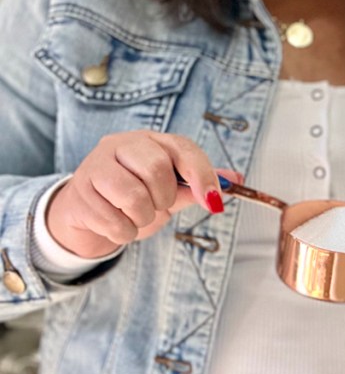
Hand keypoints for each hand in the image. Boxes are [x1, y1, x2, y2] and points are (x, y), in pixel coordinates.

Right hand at [46, 131, 241, 258]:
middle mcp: (120, 145)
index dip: (203, 175)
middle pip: (155, 168)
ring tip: (137, 216)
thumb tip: (235, 180)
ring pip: (132, 195)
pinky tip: (118, 224)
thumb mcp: (171, 191)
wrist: (90, 214)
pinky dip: (124, 232)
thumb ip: (198, 185)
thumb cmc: (136, 198)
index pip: (183, 149)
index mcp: (150, 141)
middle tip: (157, 206)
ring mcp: (95, 166)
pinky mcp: (79, 194)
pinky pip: (112, 221)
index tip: (214, 203)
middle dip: (164, 198)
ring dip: (143, 217)